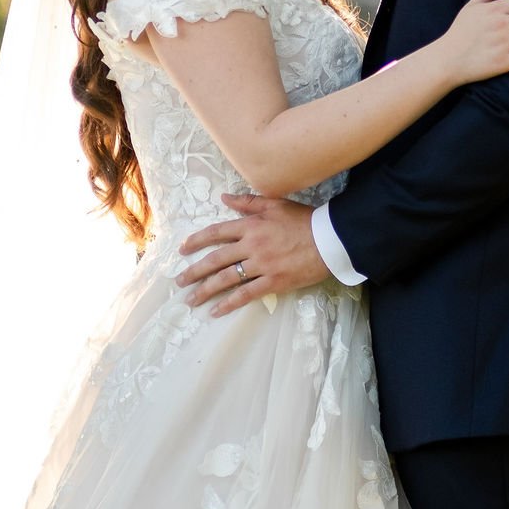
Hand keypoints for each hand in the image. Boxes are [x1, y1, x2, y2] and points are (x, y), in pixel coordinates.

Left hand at [176, 195, 329, 316]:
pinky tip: (215, 311)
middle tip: (179, 281)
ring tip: (190, 299)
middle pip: (215, 260)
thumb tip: (224, 198)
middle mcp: (251, 245)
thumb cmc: (304, 219)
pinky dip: (229, 303)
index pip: (216, 232)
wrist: (330, 239)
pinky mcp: (273, 282)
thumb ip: (248, 202)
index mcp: (250, 225)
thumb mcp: (275, 204)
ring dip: (205, 290)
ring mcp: (261, 265)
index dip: (196, 241)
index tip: (182, 249)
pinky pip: (246, 294)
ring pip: (226, 279)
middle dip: (194, 271)